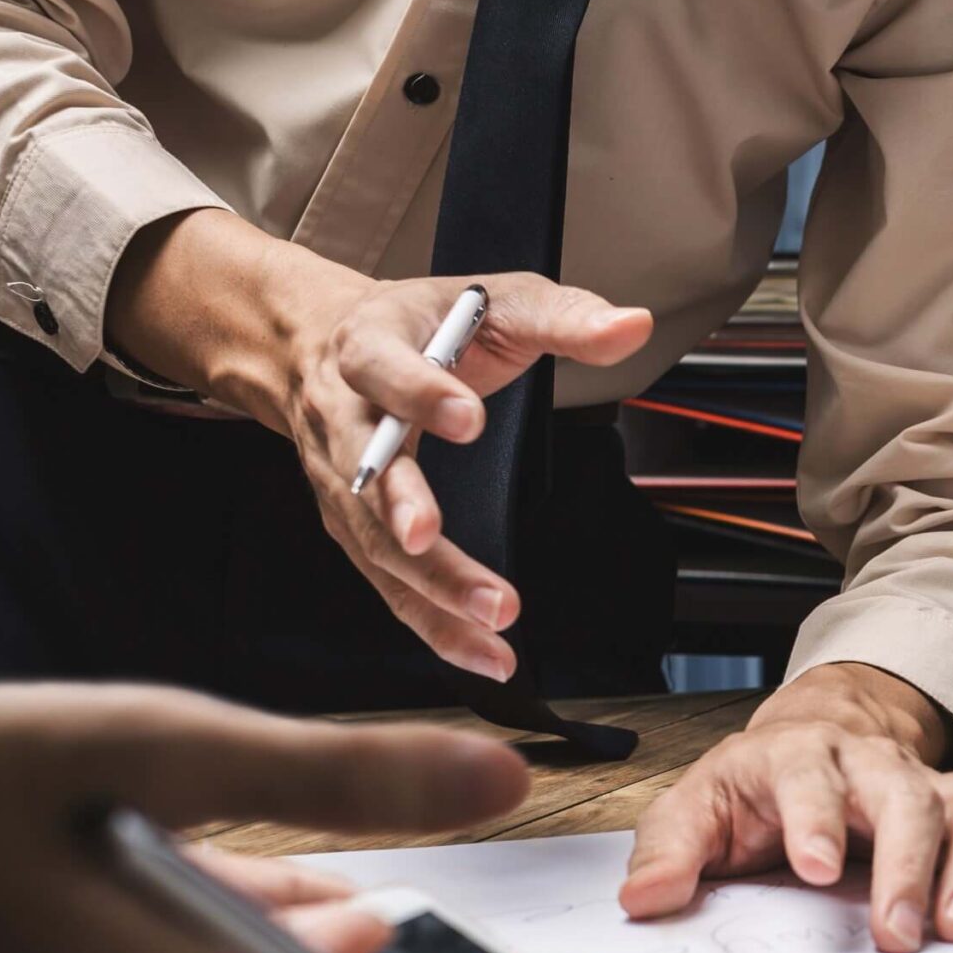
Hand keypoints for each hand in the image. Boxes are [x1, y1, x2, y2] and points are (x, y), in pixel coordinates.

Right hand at [108, 209, 654, 680]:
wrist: (322, 342)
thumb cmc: (421, 323)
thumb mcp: (493, 299)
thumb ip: (563, 315)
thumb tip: (630, 326)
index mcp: (370, 347)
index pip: (387, 369)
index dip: (422, 395)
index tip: (467, 420)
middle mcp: (343, 417)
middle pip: (366, 470)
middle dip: (403, 509)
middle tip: (434, 538)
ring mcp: (341, 479)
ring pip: (373, 542)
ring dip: (429, 586)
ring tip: (491, 621)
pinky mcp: (352, 526)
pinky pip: (387, 584)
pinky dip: (432, 624)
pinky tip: (482, 653)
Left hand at [620, 663, 952, 952]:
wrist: (810, 744)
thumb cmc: (753, 790)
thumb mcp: (695, 809)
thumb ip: (670, 852)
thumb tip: (645, 901)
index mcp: (796, 757)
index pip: (808, 779)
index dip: (815, 819)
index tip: (817, 869)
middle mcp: (871, 765)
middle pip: (904, 795)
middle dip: (908, 863)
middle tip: (900, 930)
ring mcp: (926, 785)